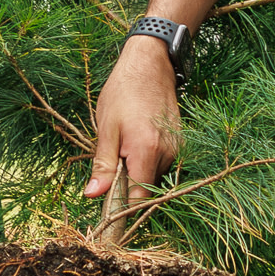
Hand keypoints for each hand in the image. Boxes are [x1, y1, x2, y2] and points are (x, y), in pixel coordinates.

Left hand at [85, 34, 181, 204]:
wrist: (150, 65)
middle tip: (110, 168)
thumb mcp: (106, 129)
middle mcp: (168, 154)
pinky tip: (138, 142)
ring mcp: (178, 150)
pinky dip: (148, 162)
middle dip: (128, 188)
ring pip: (155, 178)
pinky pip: (163, 165)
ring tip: (124, 148)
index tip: (107, 210)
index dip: (123, 208)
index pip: (139, 199)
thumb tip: (93, 196)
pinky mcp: (181, 145)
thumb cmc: (123, 93)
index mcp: (147, 152)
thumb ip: (102, 166)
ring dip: (138, 173)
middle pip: (148, 190)